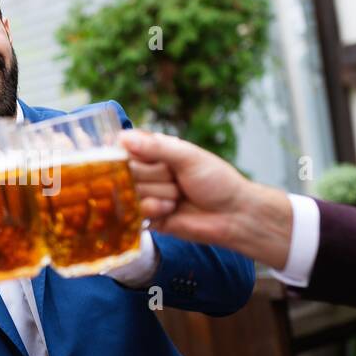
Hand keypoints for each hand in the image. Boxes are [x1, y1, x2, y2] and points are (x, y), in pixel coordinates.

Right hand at [118, 129, 293, 270]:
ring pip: (131, 191)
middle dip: (154, 175)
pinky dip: (155, 208)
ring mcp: (145, 195)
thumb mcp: (188, 157)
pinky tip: (172, 209)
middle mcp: (146, 171)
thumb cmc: (216, 181)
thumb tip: (123, 138)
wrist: (232, 215)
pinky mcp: (146, 217)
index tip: (145, 156)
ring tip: (179, 195)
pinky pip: (136, 210)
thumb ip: (155, 147)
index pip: (124, 145)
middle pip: (127, 170)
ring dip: (159, 193)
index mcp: (155, 151)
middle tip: (176, 177)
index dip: (131, 152)